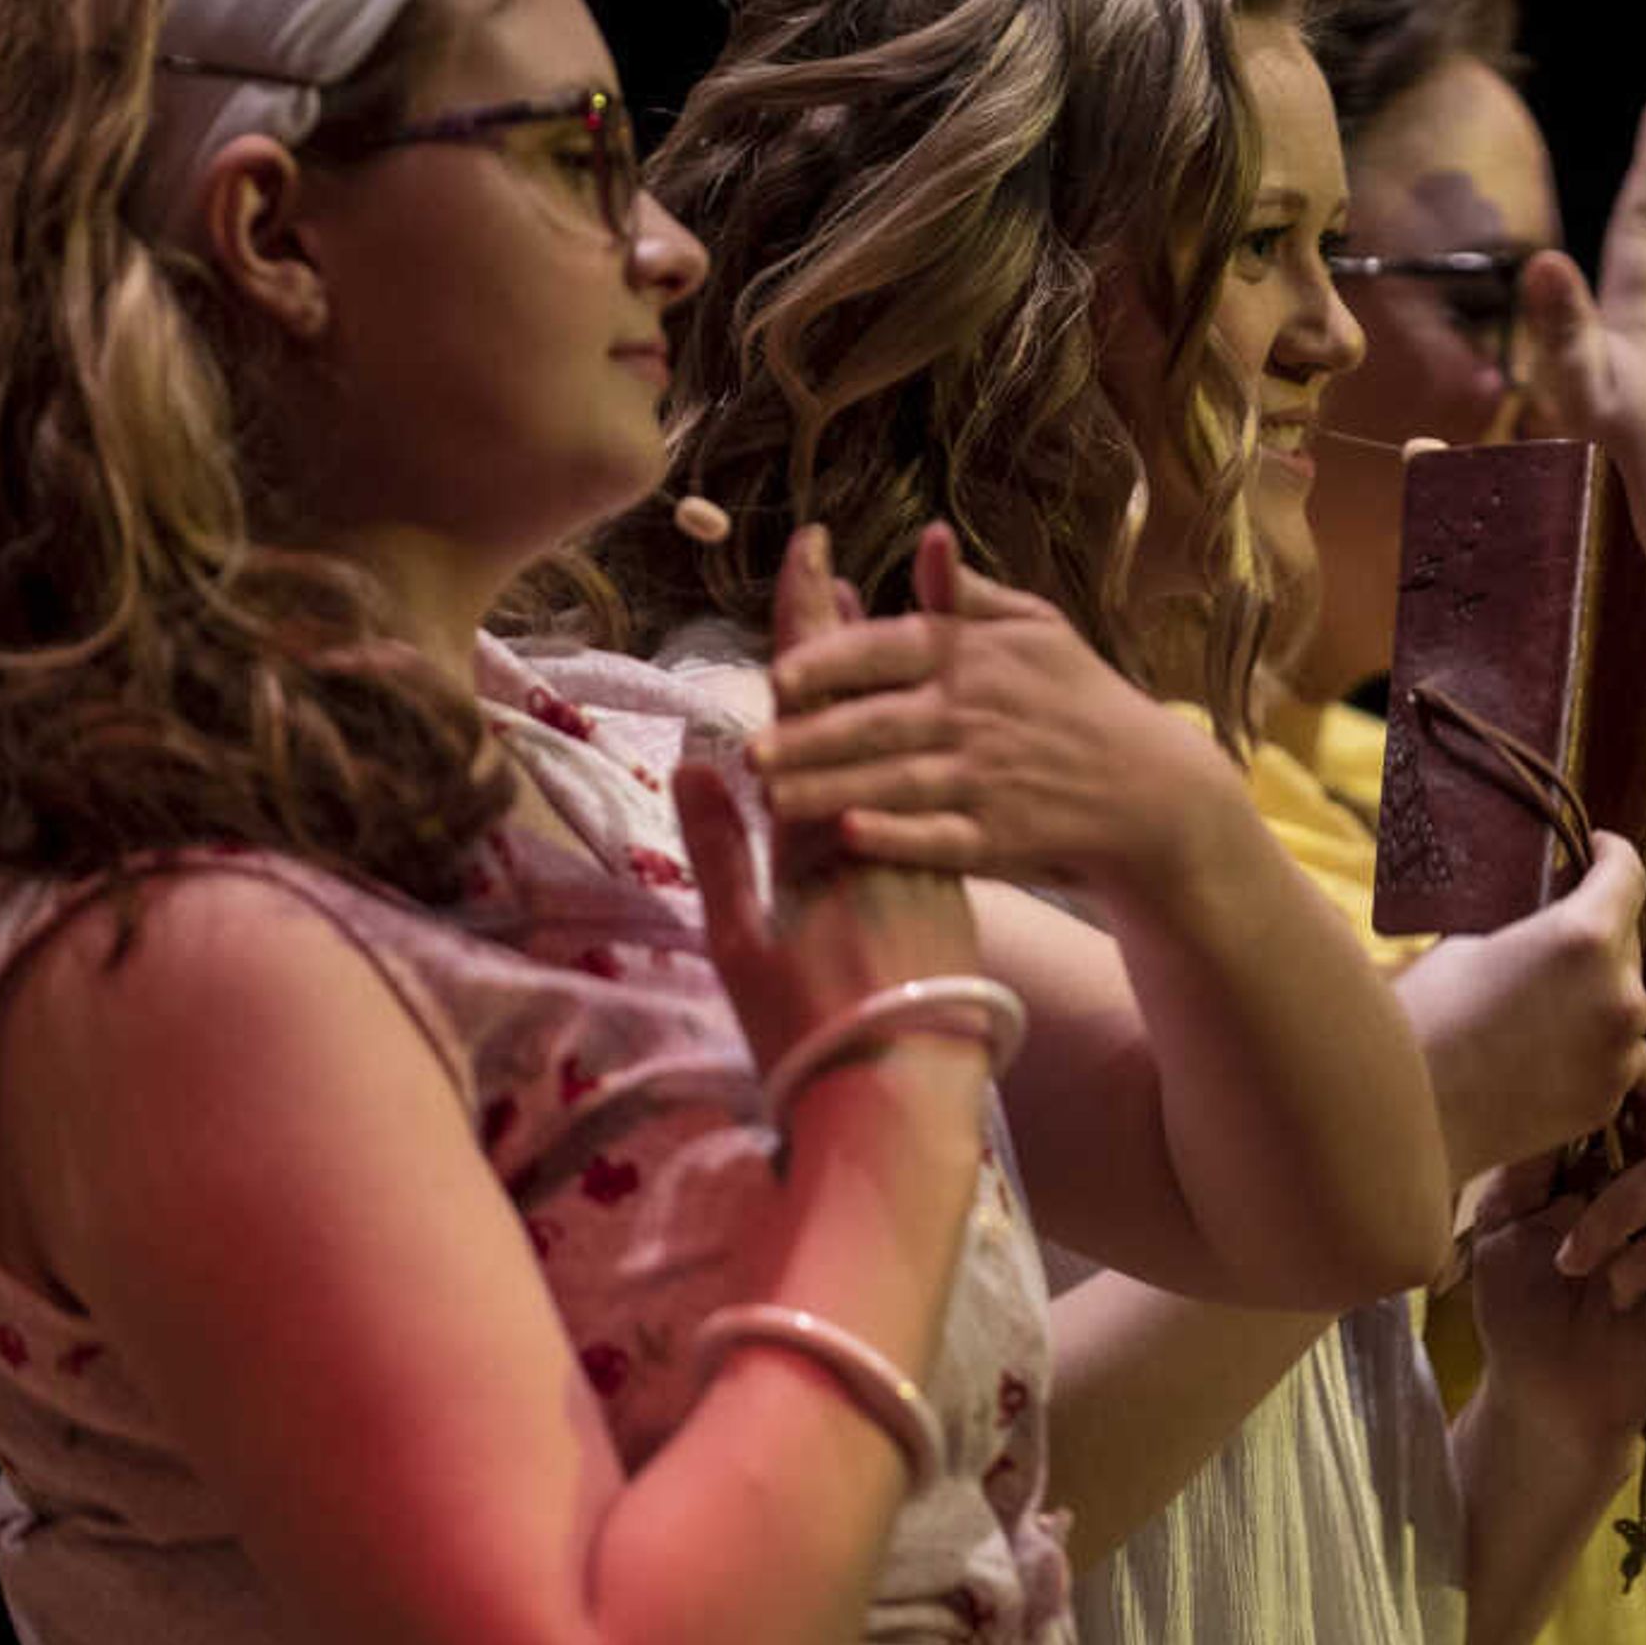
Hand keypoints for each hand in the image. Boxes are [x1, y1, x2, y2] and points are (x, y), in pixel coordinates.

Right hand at [671, 524, 988, 1063]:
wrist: (902, 1091)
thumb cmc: (803, 1028)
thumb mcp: (739, 939)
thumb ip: (720, 845)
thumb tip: (700, 756)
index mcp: (814, 825)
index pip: (807, 701)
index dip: (806, 625)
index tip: (812, 553)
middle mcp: (872, 820)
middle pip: (858, 710)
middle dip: (843, 638)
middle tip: (840, 566)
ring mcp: (914, 847)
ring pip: (895, 746)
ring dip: (884, 688)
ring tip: (879, 626)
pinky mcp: (945, 882)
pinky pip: (920, 788)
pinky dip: (909, 745)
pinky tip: (913, 728)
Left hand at [741, 521, 1244, 900]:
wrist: (1154, 792)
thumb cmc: (1084, 702)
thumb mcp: (1038, 631)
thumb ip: (970, 595)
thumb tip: (928, 538)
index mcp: (977, 655)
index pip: (891, 650)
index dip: (833, 661)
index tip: (780, 674)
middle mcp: (978, 713)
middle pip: (879, 722)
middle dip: (812, 736)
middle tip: (750, 750)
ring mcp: (991, 777)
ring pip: (897, 781)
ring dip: (832, 789)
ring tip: (773, 799)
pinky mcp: (1003, 837)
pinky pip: (941, 837)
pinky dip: (897, 835)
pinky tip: (850, 836)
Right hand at [1394, 832, 1645, 1183]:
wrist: (1402, 1113)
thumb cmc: (1421, 1016)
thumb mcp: (1469, 942)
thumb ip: (1527, 927)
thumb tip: (1542, 917)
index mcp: (1583, 936)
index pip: (1628, 872)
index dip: (1611, 853)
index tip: (1596, 852)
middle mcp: (1618, 993)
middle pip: (1629, 939)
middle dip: (1599, 928)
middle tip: (1551, 934)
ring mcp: (1619, 1051)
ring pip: (1626, 999)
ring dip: (1597, 989)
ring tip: (1542, 999)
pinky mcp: (1607, 1097)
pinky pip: (1616, 1052)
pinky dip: (1591, 1042)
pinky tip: (1540, 1045)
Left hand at [1462, 970, 1645, 1460]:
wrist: (1540, 1396)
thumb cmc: (1523, 1302)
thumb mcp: (1509, 1207)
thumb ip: (1532, 1145)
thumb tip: (1520, 1062)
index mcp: (1619, 1153)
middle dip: (1643, 1080)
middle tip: (1603, 1092)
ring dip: (1610, 1217)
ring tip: (1570, 1262)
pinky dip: (1639, 1266)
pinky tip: (1610, 1291)